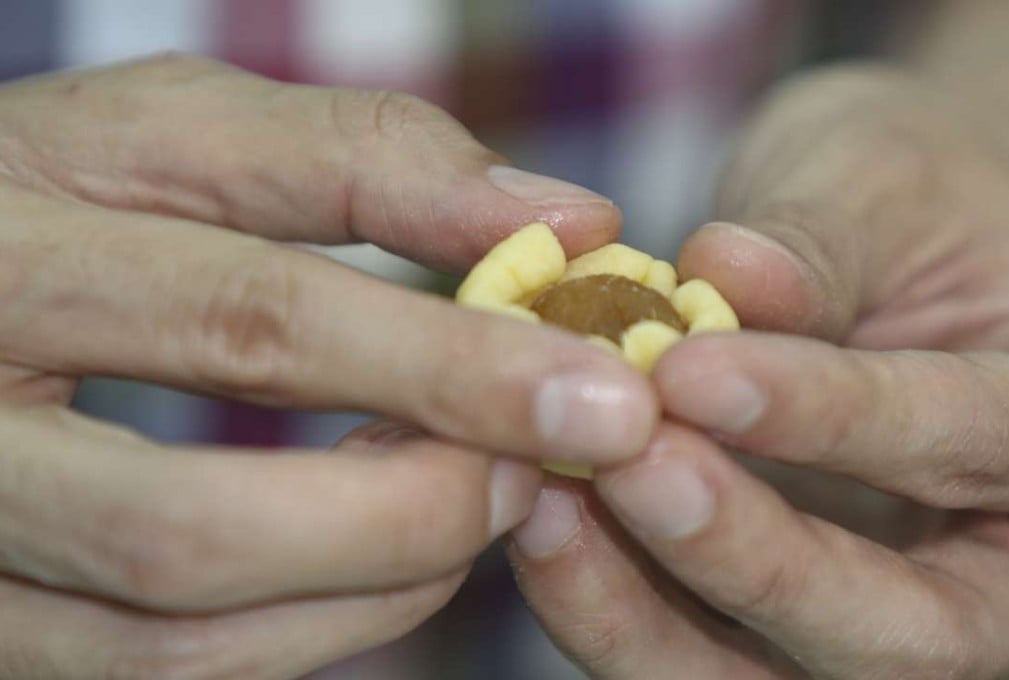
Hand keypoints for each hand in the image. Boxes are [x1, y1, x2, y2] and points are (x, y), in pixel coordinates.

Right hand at [0, 54, 657, 677]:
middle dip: (410, 513)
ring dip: (374, 584)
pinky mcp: (0, 619)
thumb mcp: (181, 130)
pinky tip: (381, 548)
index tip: (603, 393)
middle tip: (538, 466)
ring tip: (471, 495)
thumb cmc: (57, 184)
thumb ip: (367, 158)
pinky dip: (313, 625)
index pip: (248, 325)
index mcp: (3, 261)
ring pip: (180, 637)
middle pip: (194, 531)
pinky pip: (164, 672)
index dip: (445, 367)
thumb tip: (566, 221)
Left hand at [509, 65, 1008, 677]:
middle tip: (628, 465)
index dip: (829, 414)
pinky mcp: (767, 617)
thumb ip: (817, 245)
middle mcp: (987, 562)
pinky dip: (609, 606)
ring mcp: (872, 607)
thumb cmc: (907, 195)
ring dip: (650, 614)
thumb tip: (724, 277)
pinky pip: (692, 654)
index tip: (689, 367)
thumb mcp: (879, 186)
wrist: (890, 243)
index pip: (967, 441)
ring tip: (549, 507)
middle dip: (752, 559)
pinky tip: (540, 520)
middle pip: (898, 629)